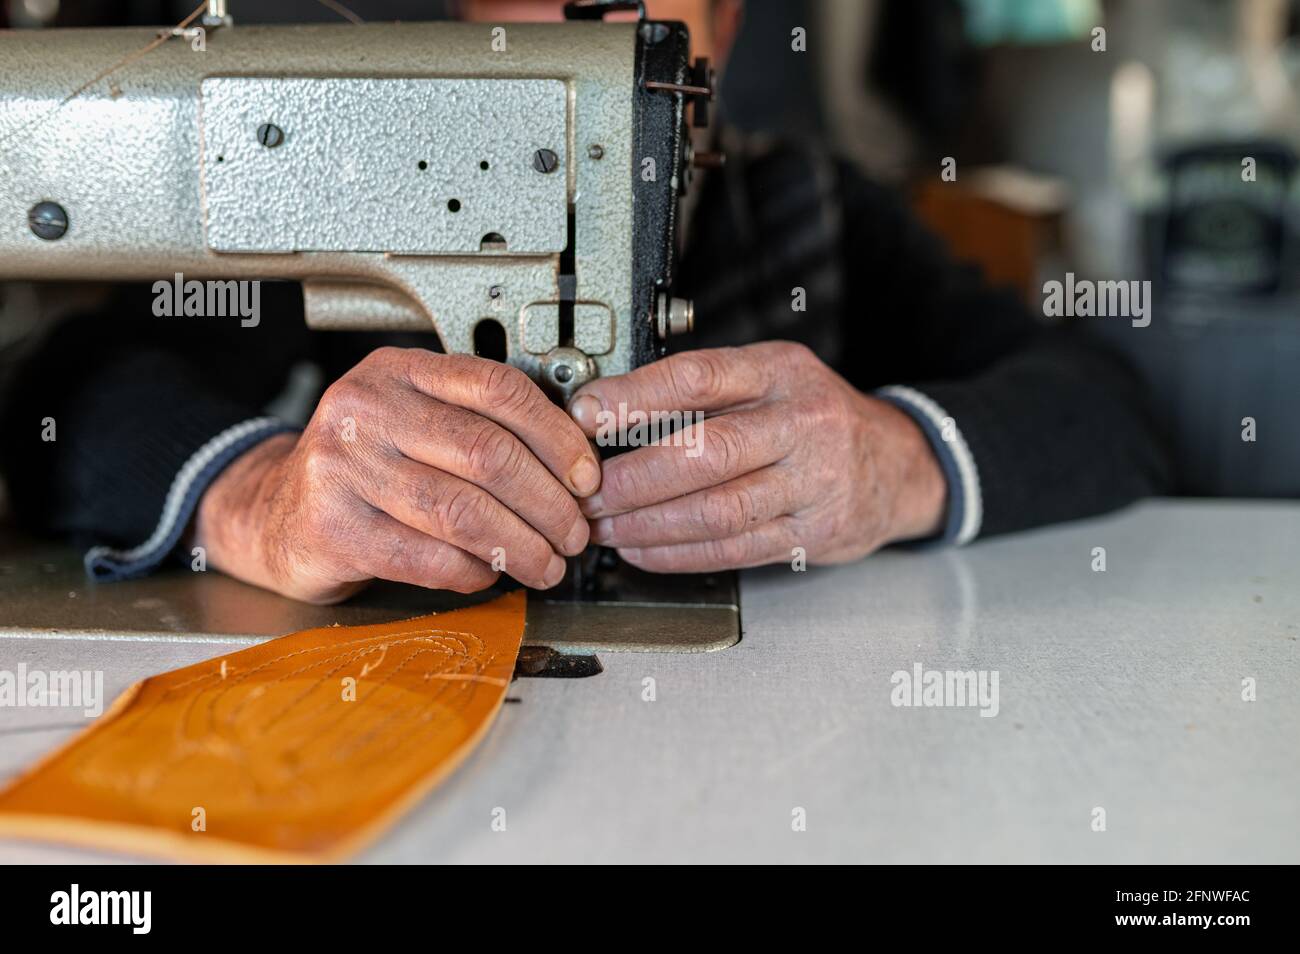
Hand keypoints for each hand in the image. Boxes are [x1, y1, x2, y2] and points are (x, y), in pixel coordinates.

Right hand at [195, 348, 600, 603]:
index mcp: (399, 371)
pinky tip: (488, 573)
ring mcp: (342, 467)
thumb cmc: (364, 466)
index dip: (557, 437)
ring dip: (521, 545)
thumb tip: (573, 463)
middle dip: (548, 502)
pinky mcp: (331, 527)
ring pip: (462, 510)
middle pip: (487, 454)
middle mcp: (366, 409)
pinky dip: (471, 571)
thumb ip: (478, 423)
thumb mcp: (413, 418)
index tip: (585, 476)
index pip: (498, 389)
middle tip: (573, 532)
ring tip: (546, 563)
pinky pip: (426, 556)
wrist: (275, 511)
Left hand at [567, 341, 945, 571]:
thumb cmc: (817, 417)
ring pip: (716, 511)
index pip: (699, 378)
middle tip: (588, 491)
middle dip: (632, 478)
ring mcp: (812, 483)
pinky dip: (678, 555)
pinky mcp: (812, 534)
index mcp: (781, 371)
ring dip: (648, 525)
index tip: (585, 414)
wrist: (898, 466)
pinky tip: (642, 551)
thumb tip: (607, 405)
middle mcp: (802, 424)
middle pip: (704, 453)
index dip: (634, 397)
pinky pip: (733, 549)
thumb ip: (705, 388)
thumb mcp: (771, 376)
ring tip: (605, 527)